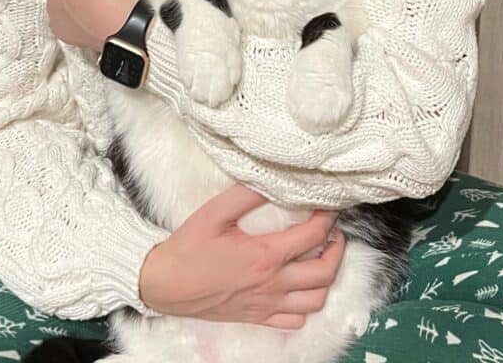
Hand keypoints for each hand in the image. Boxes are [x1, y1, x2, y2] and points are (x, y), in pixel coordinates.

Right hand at [139, 183, 344, 328]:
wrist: (165, 284)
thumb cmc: (188, 248)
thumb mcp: (215, 212)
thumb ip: (246, 194)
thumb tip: (272, 181)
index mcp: (264, 256)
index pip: (312, 236)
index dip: (327, 217)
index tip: (329, 205)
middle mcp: (271, 284)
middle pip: (324, 272)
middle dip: (337, 250)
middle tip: (334, 232)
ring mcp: (266, 305)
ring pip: (315, 301)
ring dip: (327, 279)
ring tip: (323, 258)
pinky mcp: (258, 318)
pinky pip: (295, 321)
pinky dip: (306, 306)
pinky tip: (301, 288)